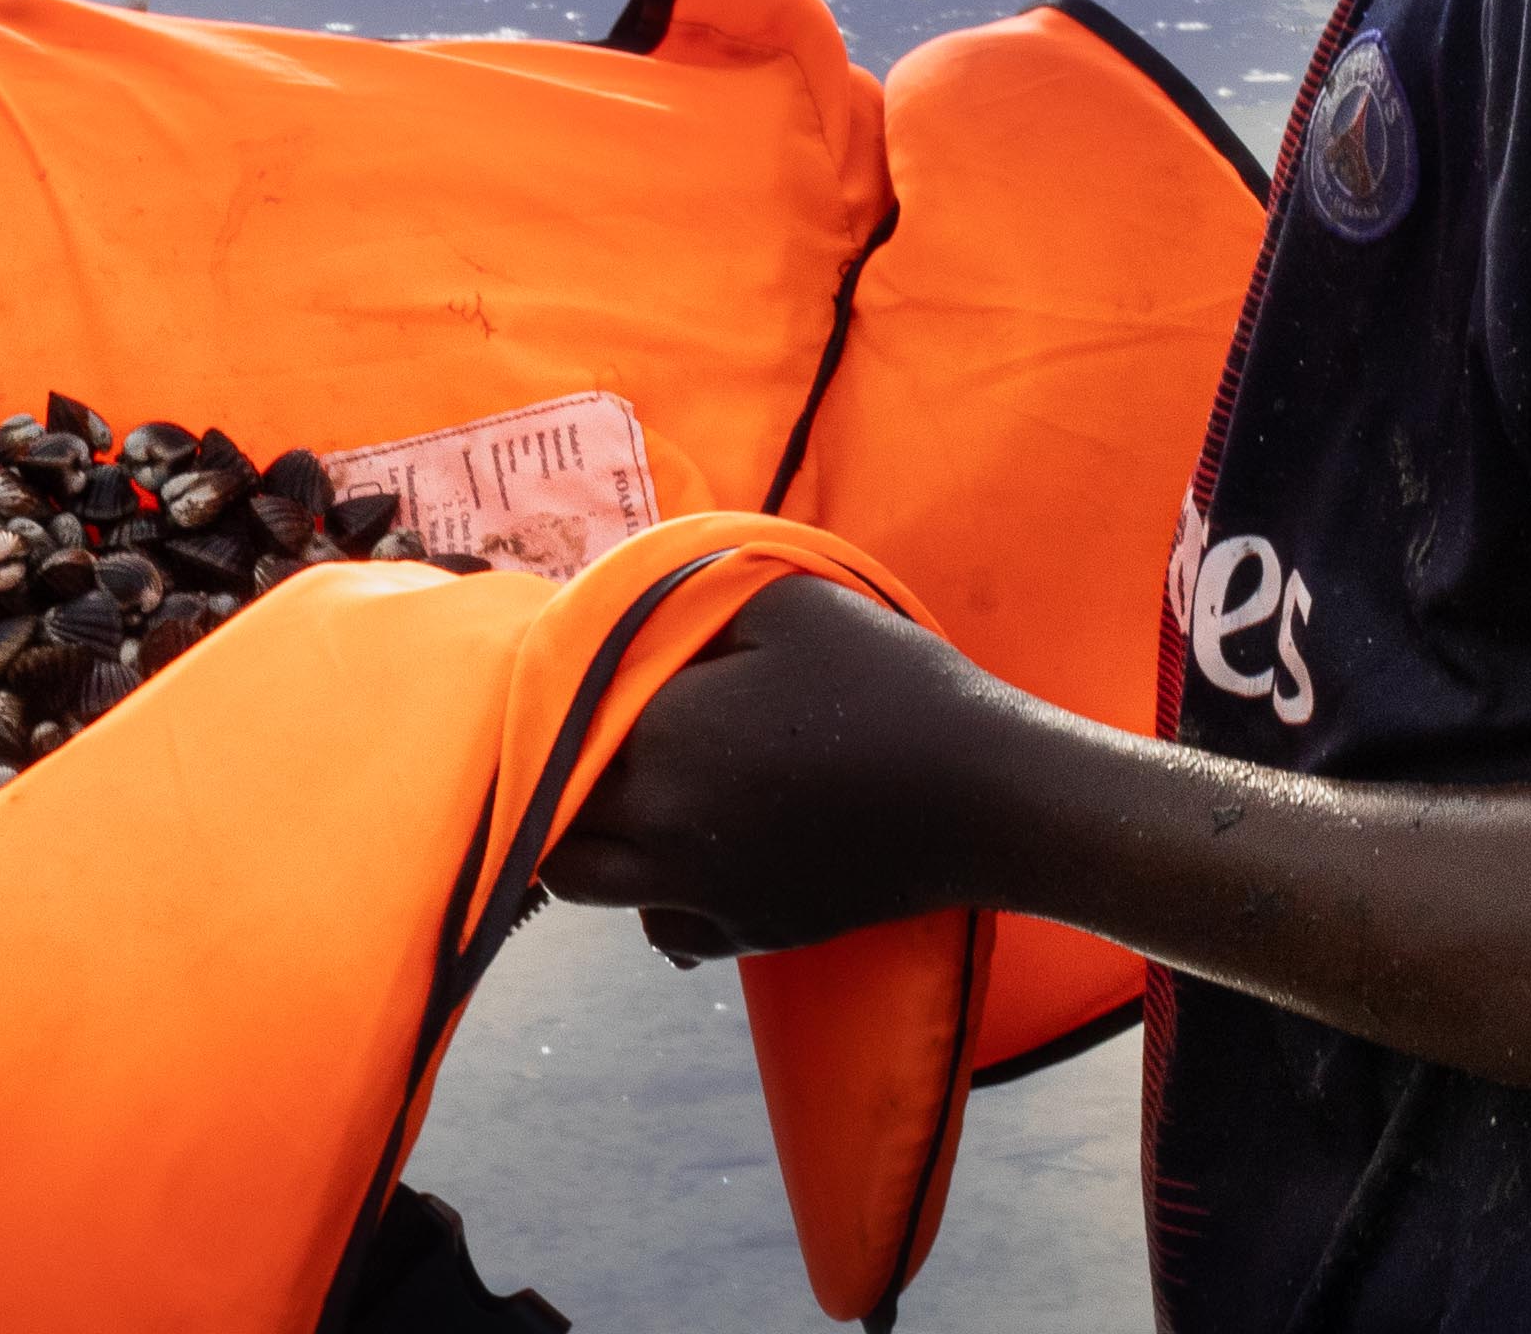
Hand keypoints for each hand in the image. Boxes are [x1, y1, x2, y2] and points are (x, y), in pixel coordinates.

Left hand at [545, 580, 1005, 958]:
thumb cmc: (884, 680)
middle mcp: (662, 824)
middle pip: (551, 811)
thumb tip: (616, 616)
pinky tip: (691, 850)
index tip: (577, 671)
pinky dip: (656, 896)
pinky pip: (661, 927)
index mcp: (661, 735)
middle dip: (556, 772)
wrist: (979, 794)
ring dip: (587, 839)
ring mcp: (702, 889)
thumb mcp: (783, 601)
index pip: (555, 722)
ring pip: (586, 881)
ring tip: (628, 792)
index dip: (555, 694)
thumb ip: (684, 600)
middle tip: (593, 734)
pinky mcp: (747, 932)